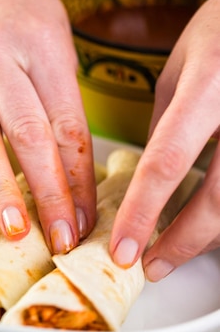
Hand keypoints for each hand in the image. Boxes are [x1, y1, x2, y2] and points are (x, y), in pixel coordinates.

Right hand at [0, 0, 96, 253]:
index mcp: (42, 46)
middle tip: (60, 238)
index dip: (78, 177)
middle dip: (48, 193)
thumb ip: (59, 92)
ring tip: (15, 231)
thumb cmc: (15, 4)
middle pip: (29, 135)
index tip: (85, 217)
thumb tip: (69, 163)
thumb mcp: (54, 34)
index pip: (67, 124)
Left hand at [110, 0, 219, 279]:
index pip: (167, 162)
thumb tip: (148, 171)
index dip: (143, 212)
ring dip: (210, 235)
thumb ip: (166, 120)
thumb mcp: (181, 67)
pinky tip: (209, 222)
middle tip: (150, 264)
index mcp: (208, 87)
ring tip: (177, 251)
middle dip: (182, 241)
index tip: (122, 247)